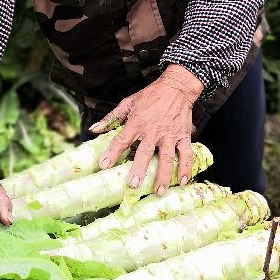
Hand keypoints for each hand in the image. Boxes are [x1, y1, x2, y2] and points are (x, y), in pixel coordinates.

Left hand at [89, 65, 203, 195]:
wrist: (177, 87)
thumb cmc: (151, 95)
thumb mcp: (128, 103)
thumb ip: (111, 118)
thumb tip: (93, 130)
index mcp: (137, 123)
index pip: (122, 140)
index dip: (112, 153)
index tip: (104, 165)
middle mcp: (153, 131)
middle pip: (145, 153)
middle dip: (139, 169)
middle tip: (133, 184)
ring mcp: (170, 135)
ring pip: (167, 158)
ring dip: (164, 176)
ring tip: (159, 191)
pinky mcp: (183, 136)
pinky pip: (186, 154)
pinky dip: (186, 168)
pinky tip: (183, 181)